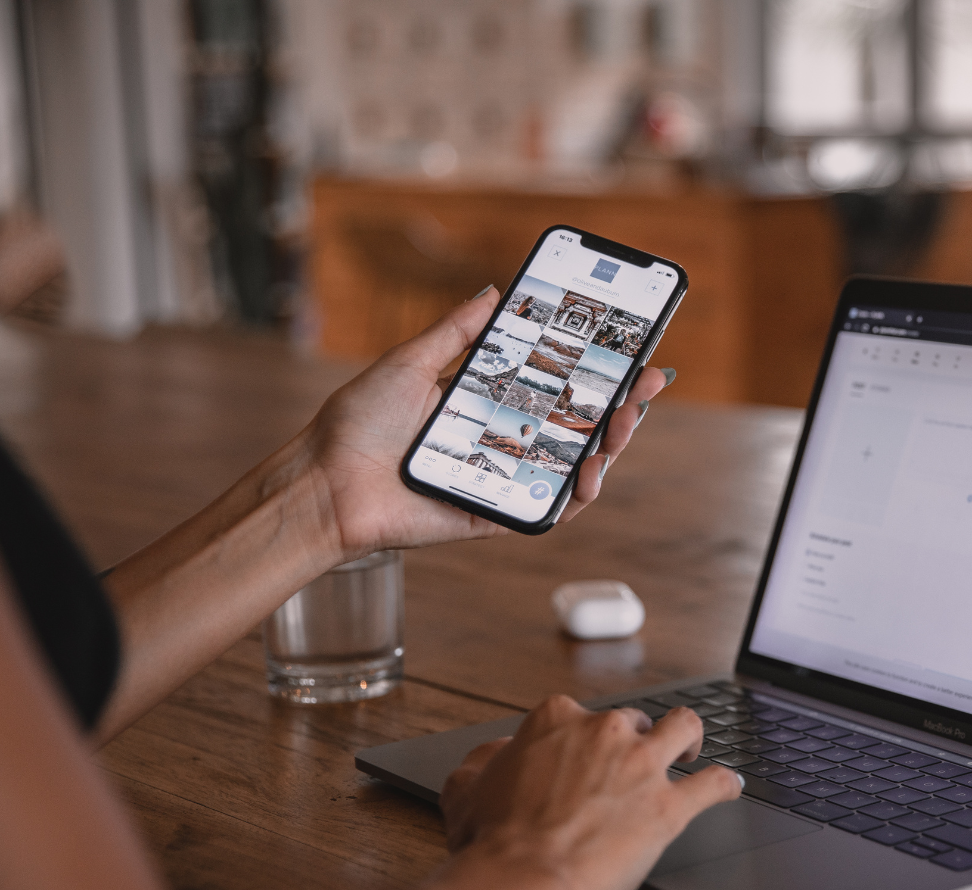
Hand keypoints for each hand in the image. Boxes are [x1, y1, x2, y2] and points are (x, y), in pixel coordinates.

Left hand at [301, 289, 671, 560]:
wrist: (326, 483)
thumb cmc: (357, 424)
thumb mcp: (410, 361)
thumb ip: (456, 332)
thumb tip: (494, 292)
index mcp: (487, 405)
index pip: (555, 386)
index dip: (596, 372)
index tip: (630, 350)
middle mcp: (502, 442)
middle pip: (576, 425)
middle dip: (620, 404)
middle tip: (646, 383)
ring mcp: (503, 480)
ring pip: (573, 467)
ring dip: (609, 446)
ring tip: (625, 421)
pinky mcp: (495, 515)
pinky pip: (548, 510)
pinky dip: (577, 495)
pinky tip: (592, 471)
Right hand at [440, 697, 741, 889]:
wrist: (519, 883)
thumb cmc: (490, 844)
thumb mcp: (466, 790)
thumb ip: (484, 762)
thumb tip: (496, 755)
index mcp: (556, 721)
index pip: (578, 715)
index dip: (580, 740)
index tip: (581, 758)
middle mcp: (604, 732)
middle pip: (633, 721)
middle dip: (634, 740)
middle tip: (630, 768)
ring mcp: (641, 766)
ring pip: (685, 729)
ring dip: (691, 738)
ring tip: (691, 752)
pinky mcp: (669, 807)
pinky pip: (713, 784)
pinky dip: (725, 784)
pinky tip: (729, 787)